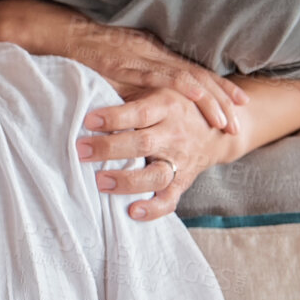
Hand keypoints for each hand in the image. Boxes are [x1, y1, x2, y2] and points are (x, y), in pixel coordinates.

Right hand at [63, 22, 245, 135]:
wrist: (67, 35)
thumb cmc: (89, 54)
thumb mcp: (118, 69)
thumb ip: (134, 83)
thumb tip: (146, 105)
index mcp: (157, 56)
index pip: (195, 74)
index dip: (219, 89)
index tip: (240, 104)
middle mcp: (158, 56)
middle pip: (200, 77)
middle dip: (223, 100)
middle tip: (239, 123)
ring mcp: (146, 60)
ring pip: (189, 79)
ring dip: (211, 100)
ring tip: (227, 122)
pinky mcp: (131, 65)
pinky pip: (162, 76)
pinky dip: (184, 87)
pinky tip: (199, 99)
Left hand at [79, 88, 234, 220]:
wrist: (218, 127)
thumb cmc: (172, 105)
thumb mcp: (155, 89)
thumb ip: (126, 91)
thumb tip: (84, 87)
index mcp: (166, 106)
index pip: (140, 113)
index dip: (115, 117)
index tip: (89, 120)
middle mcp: (174, 134)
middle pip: (143, 143)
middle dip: (110, 149)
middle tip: (81, 151)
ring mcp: (180, 160)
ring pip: (156, 175)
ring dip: (127, 181)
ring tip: (100, 182)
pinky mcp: (183, 181)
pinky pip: (170, 199)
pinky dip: (153, 209)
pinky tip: (132, 212)